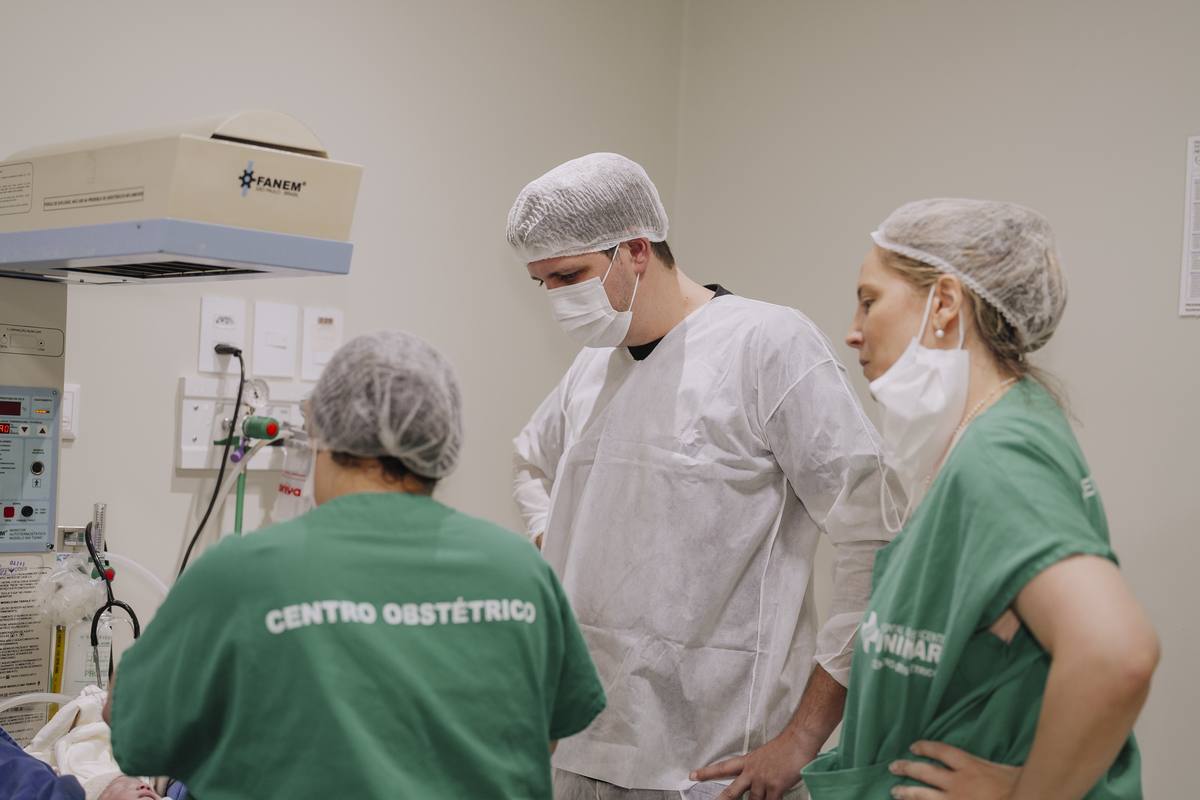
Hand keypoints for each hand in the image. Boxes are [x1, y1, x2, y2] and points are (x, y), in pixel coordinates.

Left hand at [690, 733, 812, 799]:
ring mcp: (763, 780)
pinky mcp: (775, 787)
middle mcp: (752, 772)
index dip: (706, 772)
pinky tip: (773, 799)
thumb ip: (757, 768)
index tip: (692, 775)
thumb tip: (756, 782)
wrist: (798, 741)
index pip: (723, 768)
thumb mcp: (764, 755)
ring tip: (761, 796)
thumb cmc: (785, 747)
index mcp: (748, 761)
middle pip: (733, 791)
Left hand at [889, 741, 1019, 799]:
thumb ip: (998, 768)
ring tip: (894, 791)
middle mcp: (957, 783)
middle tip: (893, 767)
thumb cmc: (1021, 791)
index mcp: (971, 767)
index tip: (914, 746)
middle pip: (924, 772)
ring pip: (922, 795)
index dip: (926, 748)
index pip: (941, 751)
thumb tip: (1003, 765)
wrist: (1023, 799)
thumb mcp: (1012, 772)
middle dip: (907, 768)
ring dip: (906, 793)